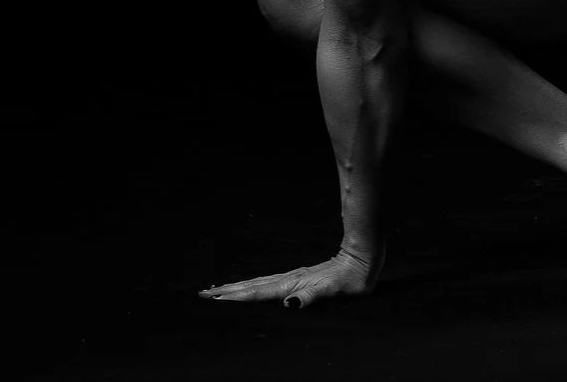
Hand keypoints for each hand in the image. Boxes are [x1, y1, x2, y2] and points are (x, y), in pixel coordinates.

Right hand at [199, 245, 377, 308]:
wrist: (363, 261)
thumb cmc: (350, 280)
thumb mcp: (333, 291)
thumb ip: (310, 297)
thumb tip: (288, 305)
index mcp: (292, 285)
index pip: (257, 294)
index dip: (235, 298)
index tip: (213, 298)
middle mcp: (289, 280)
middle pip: (252, 286)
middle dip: (228, 291)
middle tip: (203, 293)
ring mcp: (294, 278)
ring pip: (259, 284)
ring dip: (237, 288)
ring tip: (218, 290)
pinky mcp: (300, 278)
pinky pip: (269, 284)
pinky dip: (253, 287)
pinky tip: (252, 288)